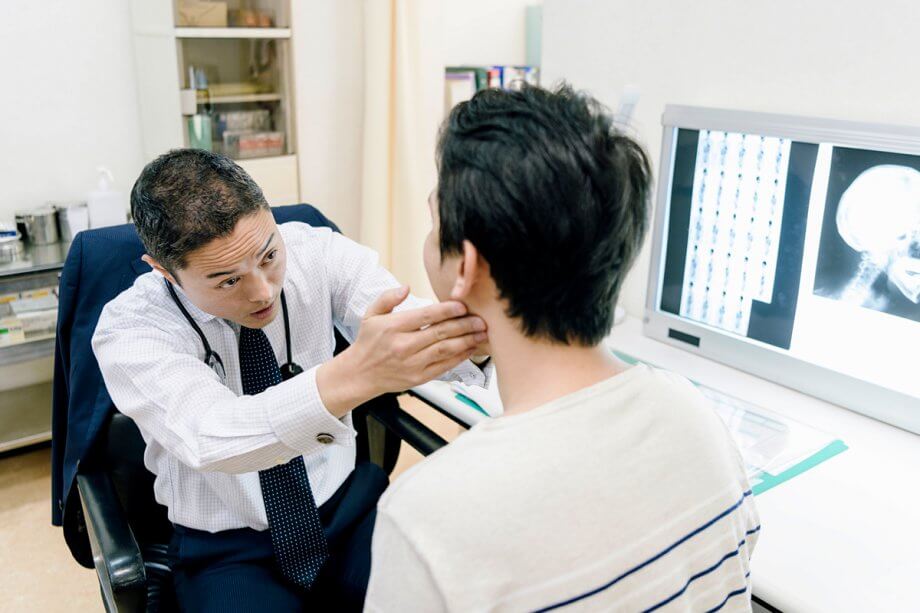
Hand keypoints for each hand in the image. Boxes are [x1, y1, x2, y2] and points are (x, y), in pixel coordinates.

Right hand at [317, 286, 487, 415]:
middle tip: (481, 320)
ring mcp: (412, 363)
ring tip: (481, 333)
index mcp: (393, 327)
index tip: (462, 306)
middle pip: (440, 333)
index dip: (447, 310)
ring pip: (445, 350)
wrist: (359, 374)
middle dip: (464, 325)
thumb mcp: (371, 314)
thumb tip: (406, 287)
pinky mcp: (418, 377)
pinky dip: (459, 357)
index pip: (425, 316)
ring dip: (467, 341)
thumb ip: (388, 298)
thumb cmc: (368, 342)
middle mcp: (403, 346)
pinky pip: (444, 366)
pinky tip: (470, 349)